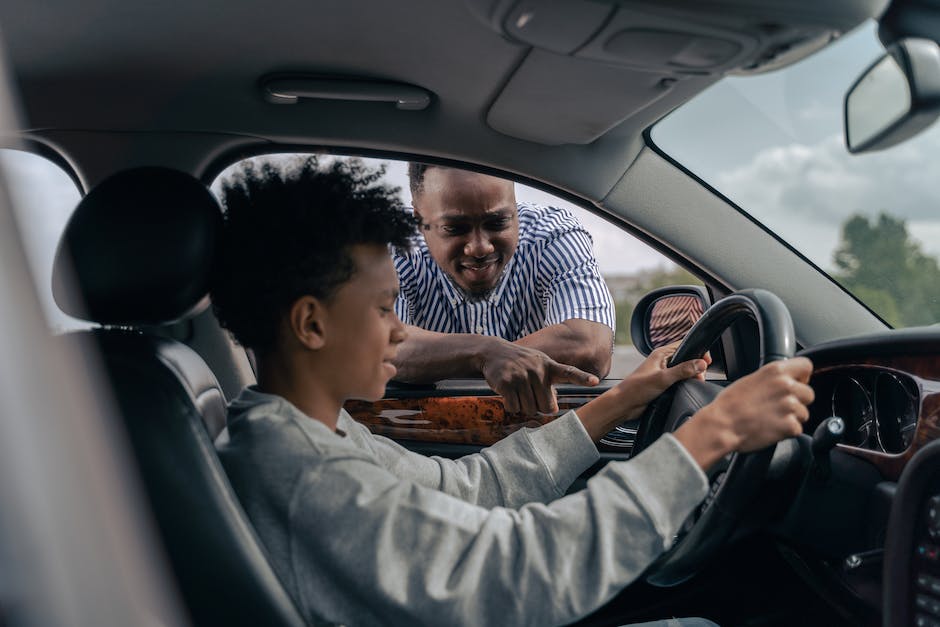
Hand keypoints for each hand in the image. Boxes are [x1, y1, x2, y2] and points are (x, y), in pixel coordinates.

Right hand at [476, 339, 598, 414]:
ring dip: (522, 406)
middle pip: (545, 406)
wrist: (493, 352)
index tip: (595, 381)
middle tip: (529, 395)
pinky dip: (511, 406)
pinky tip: (507, 393)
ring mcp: (521, 376)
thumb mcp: (538, 365)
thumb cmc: (520, 362)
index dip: (582, 378)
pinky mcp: (506, 383)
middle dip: (538, 407)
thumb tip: (552, 408)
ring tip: (517, 391)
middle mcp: (537, 370)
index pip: (569, 372)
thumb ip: (548, 383)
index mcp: (549, 365)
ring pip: (529, 409)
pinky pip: (514, 407)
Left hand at [616, 342, 709, 418]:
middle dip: (696, 366)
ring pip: (684, 370)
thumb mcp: (662, 378)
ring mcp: (663, 372)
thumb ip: (682, 370)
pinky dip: (686, 383)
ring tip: (695, 382)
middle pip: (687, 358)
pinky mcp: (663, 383)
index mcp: (661, 354)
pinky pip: (679, 380)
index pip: (684, 345)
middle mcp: (663, 361)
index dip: (697, 350)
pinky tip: (687, 388)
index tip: (707, 360)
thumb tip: (701, 364)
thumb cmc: (636, 388)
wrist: (625, 404)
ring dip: (691, 376)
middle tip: (699, 376)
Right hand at [675, 357, 814, 468]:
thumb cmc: (730, 404)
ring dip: (792, 418)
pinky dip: (786, 431)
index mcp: (776, 371)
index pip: (807, 366)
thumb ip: (773, 378)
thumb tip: (787, 380)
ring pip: (804, 413)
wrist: (722, 425)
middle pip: (809, 394)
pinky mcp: (790, 426)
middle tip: (779, 407)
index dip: (802, 377)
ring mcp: (789, 406)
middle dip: (798, 402)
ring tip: (772, 419)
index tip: (795, 384)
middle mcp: (786, 386)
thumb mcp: (751, 379)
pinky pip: (797, 428)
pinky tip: (771, 428)